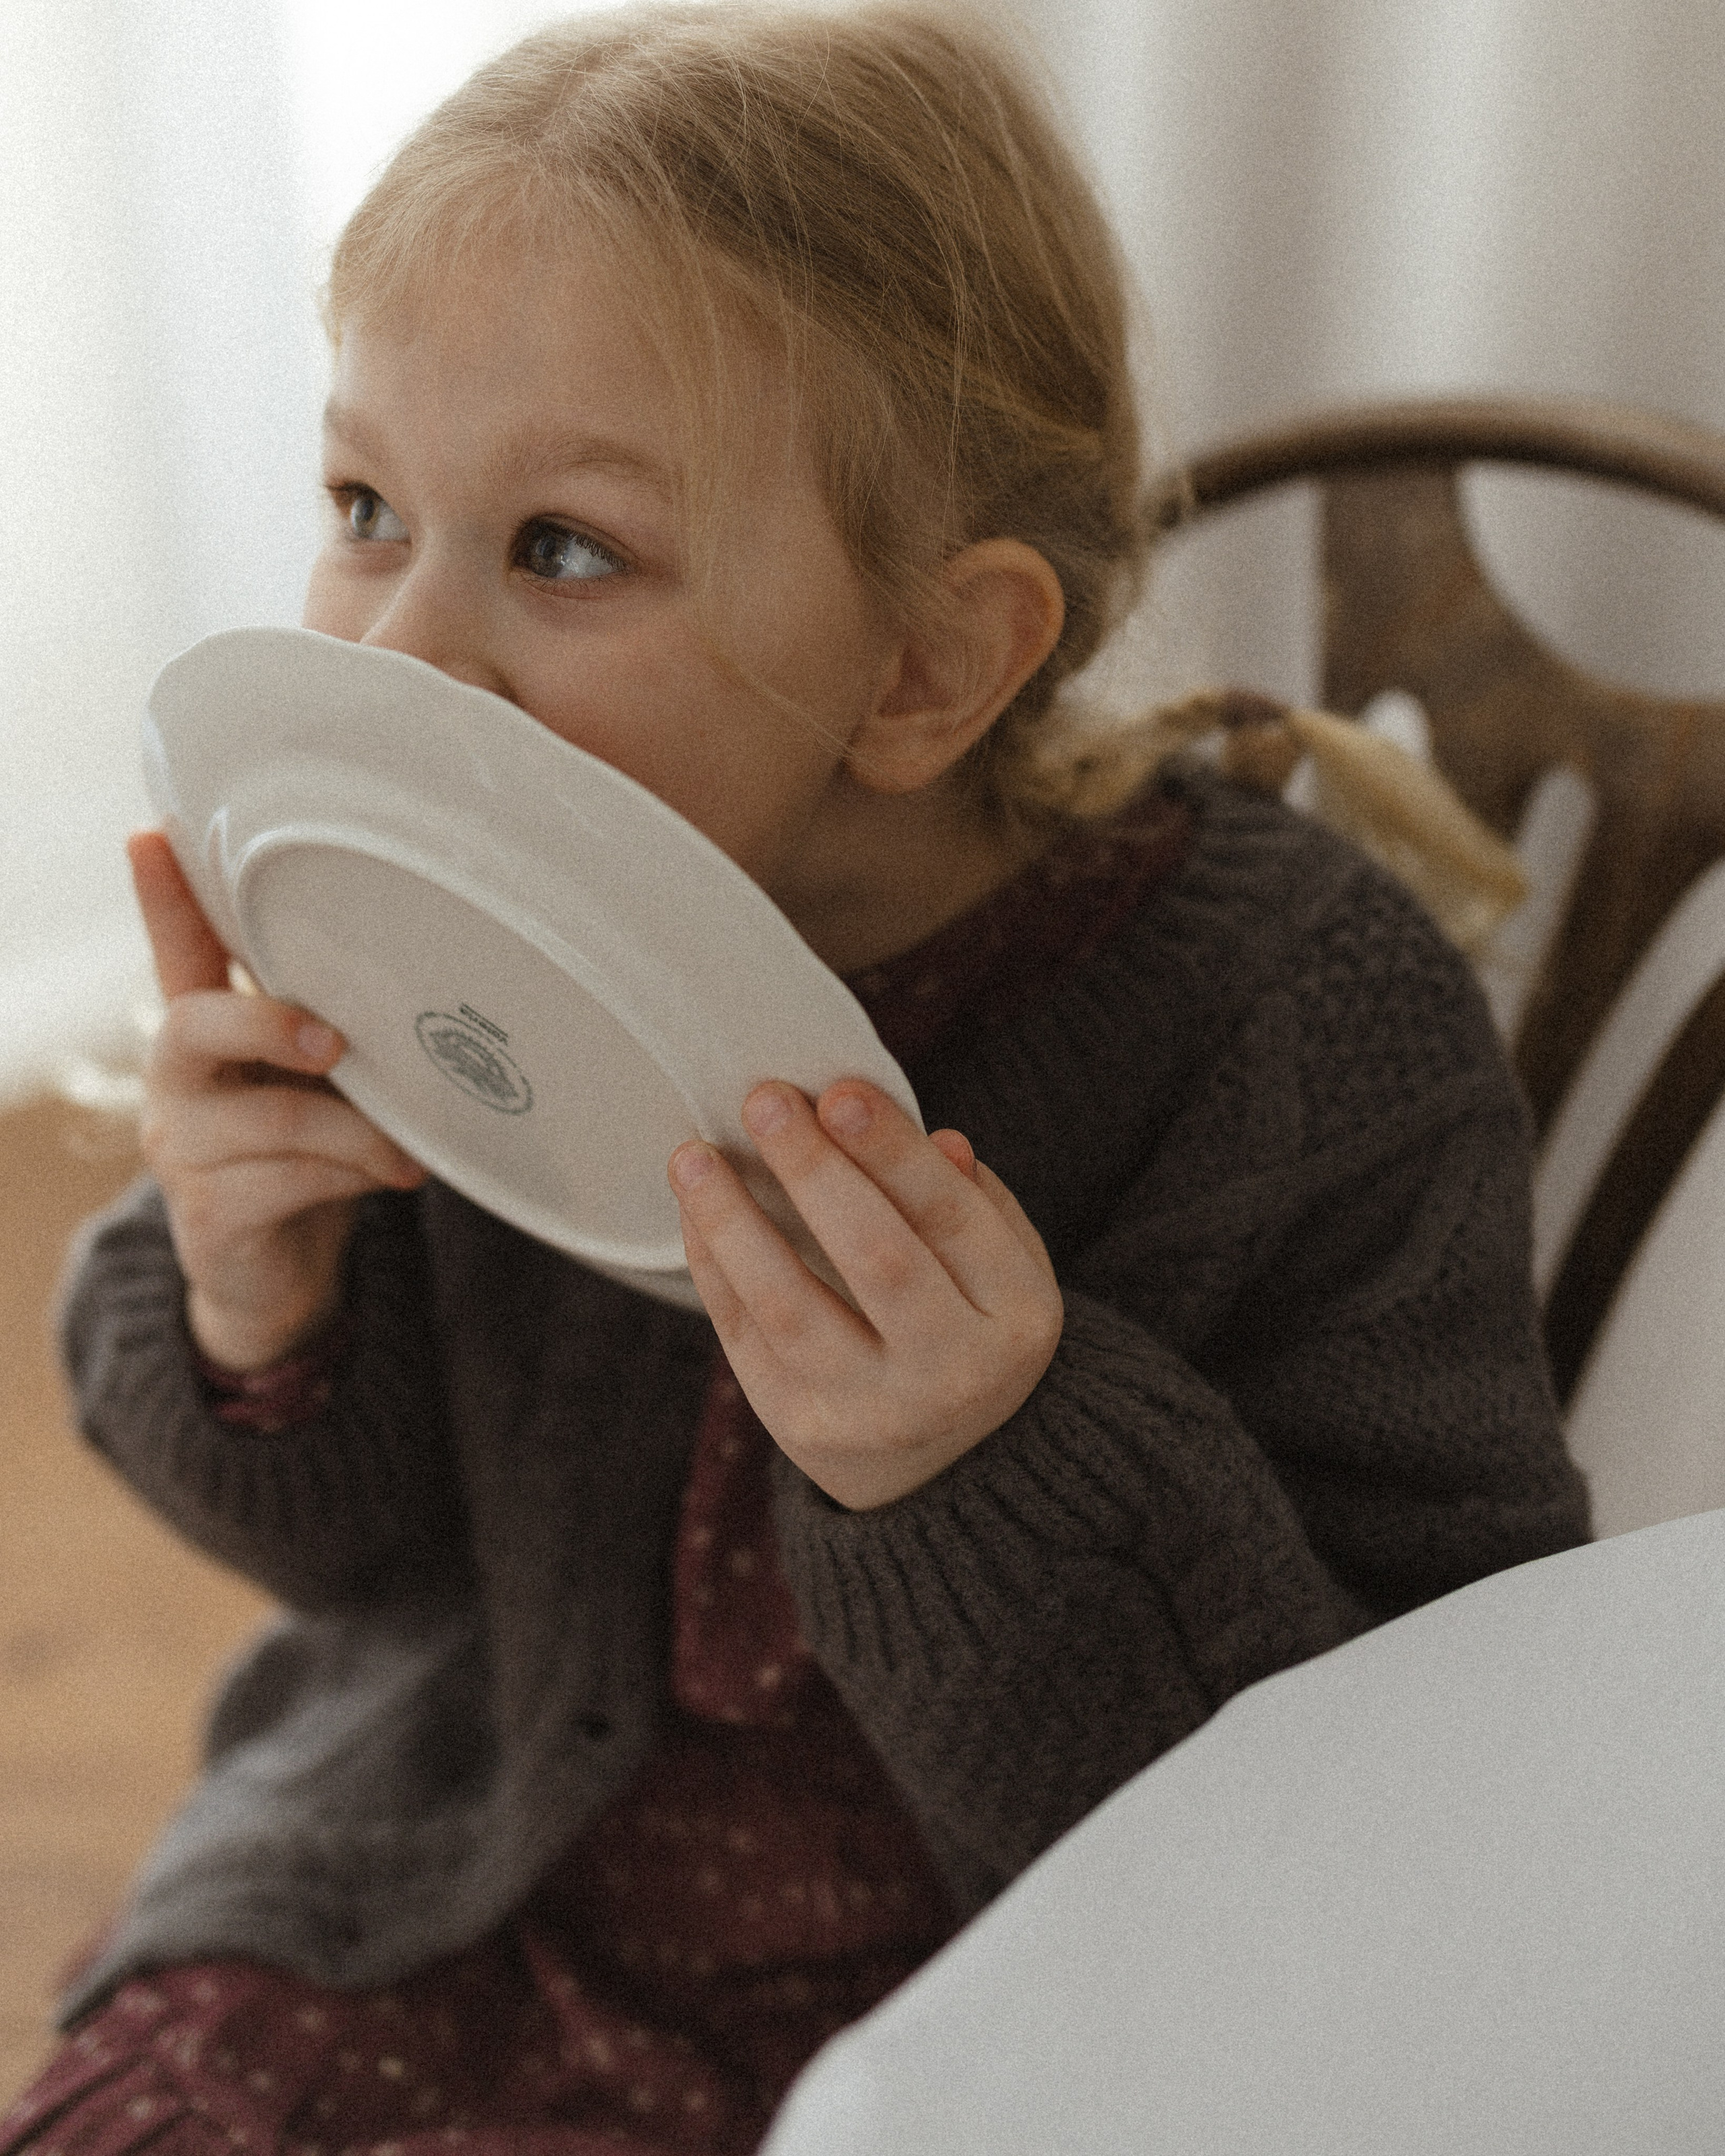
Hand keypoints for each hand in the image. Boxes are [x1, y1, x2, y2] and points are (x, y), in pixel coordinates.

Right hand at [129, 831, 425, 1371]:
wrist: (283, 1270)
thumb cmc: (311, 1151)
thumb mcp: (324, 1079)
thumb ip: (343, 1028)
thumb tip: (431, 980)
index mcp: (206, 1031)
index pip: (176, 949)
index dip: (164, 895)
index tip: (153, 834)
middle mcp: (177, 1080)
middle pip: (190, 1023)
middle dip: (269, 1023)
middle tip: (335, 1042)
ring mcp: (182, 1148)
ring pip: (271, 1117)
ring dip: (358, 1129)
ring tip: (408, 1147)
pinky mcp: (208, 1213)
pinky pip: (289, 1180)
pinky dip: (353, 1173)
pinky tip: (391, 1176)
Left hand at [668, 1078, 1062, 1508]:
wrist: (954, 1470)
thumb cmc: (972, 1328)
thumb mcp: (1003, 1267)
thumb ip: (970, 1201)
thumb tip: (933, 1137)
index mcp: (1016, 1319)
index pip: (951, 1220)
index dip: (893, 1152)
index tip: (839, 1090)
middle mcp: (951, 1373)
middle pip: (877, 1258)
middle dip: (814, 1172)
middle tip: (763, 1100)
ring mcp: (872, 1411)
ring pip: (790, 1306)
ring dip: (733, 1221)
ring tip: (693, 1157)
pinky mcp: (802, 1429)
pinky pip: (744, 1336)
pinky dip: (714, 1266)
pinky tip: (696, 1210)